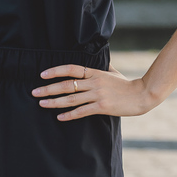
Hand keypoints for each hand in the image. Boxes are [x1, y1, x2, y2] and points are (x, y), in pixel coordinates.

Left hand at [30, 63, 155, 119]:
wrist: (142, 95)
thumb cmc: (126, 84)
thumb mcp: (112, 71)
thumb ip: (100, 67)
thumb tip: (94, 59)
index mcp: (94, 72)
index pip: (71, 68)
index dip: (55, 70)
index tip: (42, 75)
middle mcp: (94, 82)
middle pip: (66, 84)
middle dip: (48, 88)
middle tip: (34, 92)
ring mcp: (97, 94)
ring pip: (71, 99)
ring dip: (54, 102)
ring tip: (42, 103)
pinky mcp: (102, 107)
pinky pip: (82, 111)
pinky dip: (69, 114)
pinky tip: (59, 117)